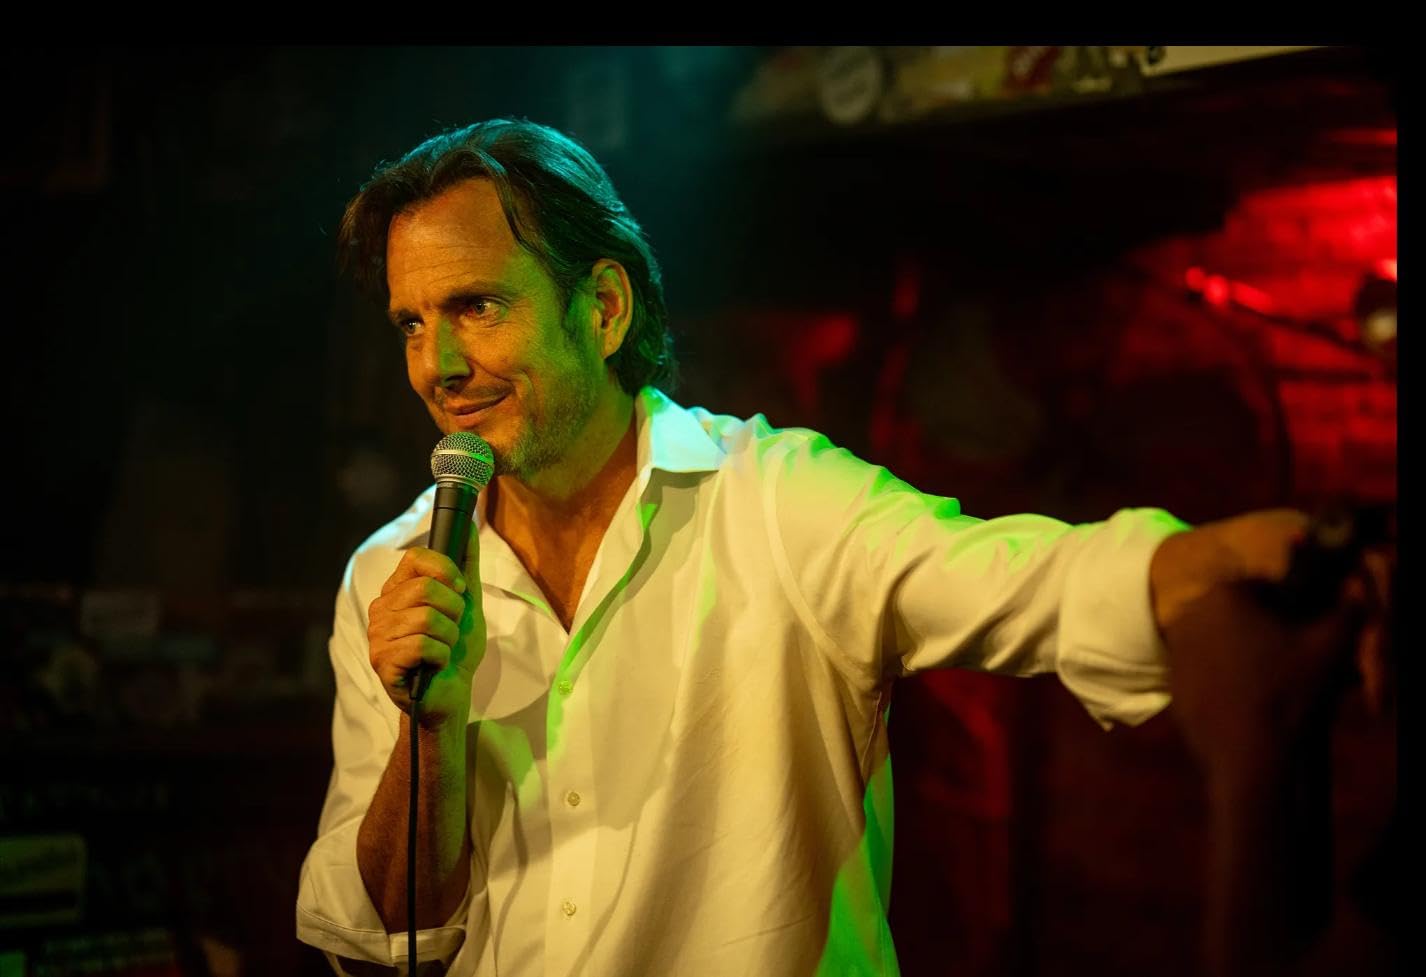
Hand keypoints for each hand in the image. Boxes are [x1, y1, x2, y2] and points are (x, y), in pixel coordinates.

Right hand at [366, 541, 484, 725]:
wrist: (451, 693)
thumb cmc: (455, 650)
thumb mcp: (467, 604)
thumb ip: (466, 566)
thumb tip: (469, 528)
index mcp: (396, 591)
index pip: (416, 559)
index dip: (445, 571)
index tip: (459, 591)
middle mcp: (381, 609)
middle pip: (426, 589)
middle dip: (453, 612)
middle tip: (450, 630)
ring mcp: (377, 636)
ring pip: (428, 619)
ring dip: (448, 638)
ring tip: (442, 650)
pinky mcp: (382, 662)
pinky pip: (422, 645)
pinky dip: (441, 657)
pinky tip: (433, 665)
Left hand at [1153, 508, 1392, 766]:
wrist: (1246, 751)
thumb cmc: (1287, 690)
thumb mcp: (1328, 647)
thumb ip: (1345, 612)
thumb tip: (1355, 592)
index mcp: (1224, 595)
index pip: (1262, 588)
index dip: (1289, 607)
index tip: (1304, 631)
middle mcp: (1190, 615)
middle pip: (1237, 614)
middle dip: (1263, 628)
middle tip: (1291, 657)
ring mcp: (1175, 650)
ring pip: (1219, 640)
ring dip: (1242, 652)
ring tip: (1271, 679)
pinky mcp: (1171, 681)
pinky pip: (1203, 669)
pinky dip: (1222, 676)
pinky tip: (1247, 697)